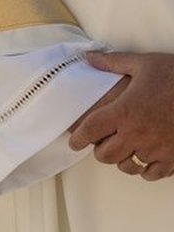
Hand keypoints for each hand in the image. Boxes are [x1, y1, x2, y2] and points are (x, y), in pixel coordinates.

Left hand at [69, 52, 173, 179]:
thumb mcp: (145, 64)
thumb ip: (113, 62)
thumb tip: (89, 57)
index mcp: (124, 112)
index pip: (89, 132)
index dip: (78, 139)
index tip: (75, 141)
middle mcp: (136, 134)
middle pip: (105, 155)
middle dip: (101, 150)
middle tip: (103, 143)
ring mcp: (156, 149)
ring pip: (127, 166)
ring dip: (122, 159)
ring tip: (124, 150)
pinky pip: (151, 174)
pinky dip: (145, 169)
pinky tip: (146, 158)